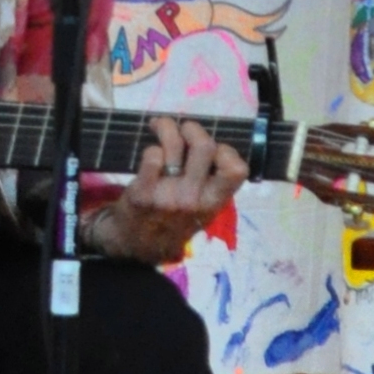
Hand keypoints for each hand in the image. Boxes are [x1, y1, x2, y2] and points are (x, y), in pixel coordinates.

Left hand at [85, 119, 247, 266]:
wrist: (137, 247)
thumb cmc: (173, 220)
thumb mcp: (202, 210)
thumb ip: (211, 183)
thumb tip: (211, 142)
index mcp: (213, 202)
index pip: (237, 169)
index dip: (226, 151)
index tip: (212, 149)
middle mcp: (194, 199)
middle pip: (205, 146)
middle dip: (193, 129)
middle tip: (182, 130)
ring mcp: (168, 196)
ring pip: (174, 143)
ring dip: (166, 127)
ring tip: (159, 126)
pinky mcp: (143, 193)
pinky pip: (151, 155)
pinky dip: (150, 149)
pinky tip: (149, 153)